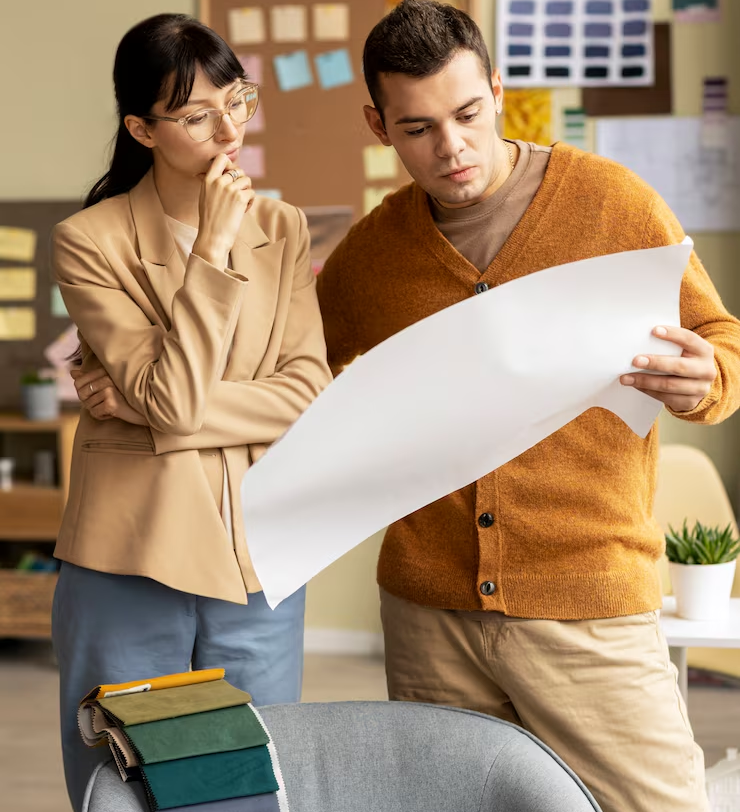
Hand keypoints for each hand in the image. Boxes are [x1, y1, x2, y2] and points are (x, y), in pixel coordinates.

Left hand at [71, 368, 147, 424]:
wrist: (146, 408)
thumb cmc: (126, 396)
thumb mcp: (107, 384)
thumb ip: (89, 377)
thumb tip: (72, 372)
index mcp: (105, 371)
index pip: (78, 382)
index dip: (82, 393)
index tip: (95, 396)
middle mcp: (107, 378)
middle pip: (81, 394)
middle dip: (89, 402)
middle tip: (103, 404)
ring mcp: (109, 391)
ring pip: (88, 405)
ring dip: (98, 410)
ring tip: (111, 407)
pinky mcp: (111, 403)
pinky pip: (95, 413)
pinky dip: (102, 416)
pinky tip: (114, 413)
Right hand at [193, 154, 254, 269]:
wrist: (213, 238)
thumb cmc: (210, 220)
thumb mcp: (205, 197)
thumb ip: (213, 183)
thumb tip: (222, 172)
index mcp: (208, 180)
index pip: (221, 158)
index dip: (230, 164)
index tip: (231, 175)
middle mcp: (219, 182)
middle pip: (238, 170)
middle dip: (242, 181)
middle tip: (238, 195)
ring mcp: (230, 189)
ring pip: (247, 180)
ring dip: (247, 191)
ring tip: (240, 204)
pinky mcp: (240, 198)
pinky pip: (252, 192)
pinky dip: (250, 202)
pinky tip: (242, 211)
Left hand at [620, 326, 716, 411]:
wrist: (699, 384)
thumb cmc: (685, 361)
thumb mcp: (684, 351)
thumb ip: (669, 346)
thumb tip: (639, 341)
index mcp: (704, 351)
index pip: (689, 339)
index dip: (672, 335)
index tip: (654, 330)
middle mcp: (706, 370)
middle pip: (679, 366)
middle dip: (655, 363)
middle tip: (635, 360)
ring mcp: (700, 388)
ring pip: (669, 385)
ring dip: (645, 381)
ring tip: (626, 378)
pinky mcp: (690, 402)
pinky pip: (665, 397)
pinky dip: (648, 390)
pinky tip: (636, 385)